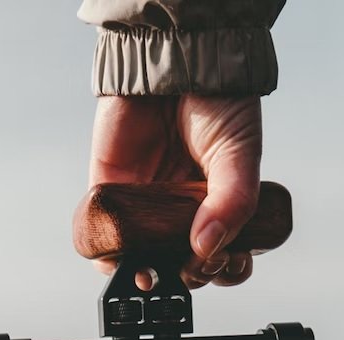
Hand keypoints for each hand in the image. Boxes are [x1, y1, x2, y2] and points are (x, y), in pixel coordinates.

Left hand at [87, 94, 262, 287]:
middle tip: (189, 266)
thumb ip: (231, 202)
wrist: (176, 59)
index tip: (222, 263)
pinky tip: (119, 257)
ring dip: (145, 276)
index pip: (224, 255)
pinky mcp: (113, 192)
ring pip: (142, 259)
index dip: (224, 269)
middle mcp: (184, 211)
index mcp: (220, 206)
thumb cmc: (218, 101)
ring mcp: (149, 205)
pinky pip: (103, 234)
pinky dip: (106, 253)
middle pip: (183, 265)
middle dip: (188, 275)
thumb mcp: (240, 155)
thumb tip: (206, 246)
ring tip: (150, 274)